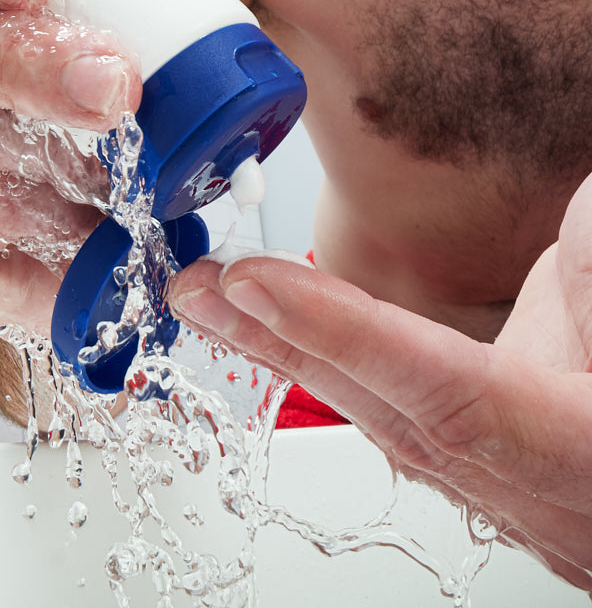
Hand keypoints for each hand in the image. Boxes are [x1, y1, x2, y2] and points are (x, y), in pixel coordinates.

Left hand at [168, 175, 591, 589]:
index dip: (351, 338)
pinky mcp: (518, 472)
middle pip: (400, 423)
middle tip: (196, 283)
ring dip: (301, 359)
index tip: (256, 283)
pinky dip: (348, 371)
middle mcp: (558, 498)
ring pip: (397, 428)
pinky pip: (416, 422)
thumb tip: (563, 246)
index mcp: (588, 451)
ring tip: (216, 296)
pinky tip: (292, 329)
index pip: (454, 396)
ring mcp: (536, 501)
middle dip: (289, 349)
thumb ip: (585, 270)